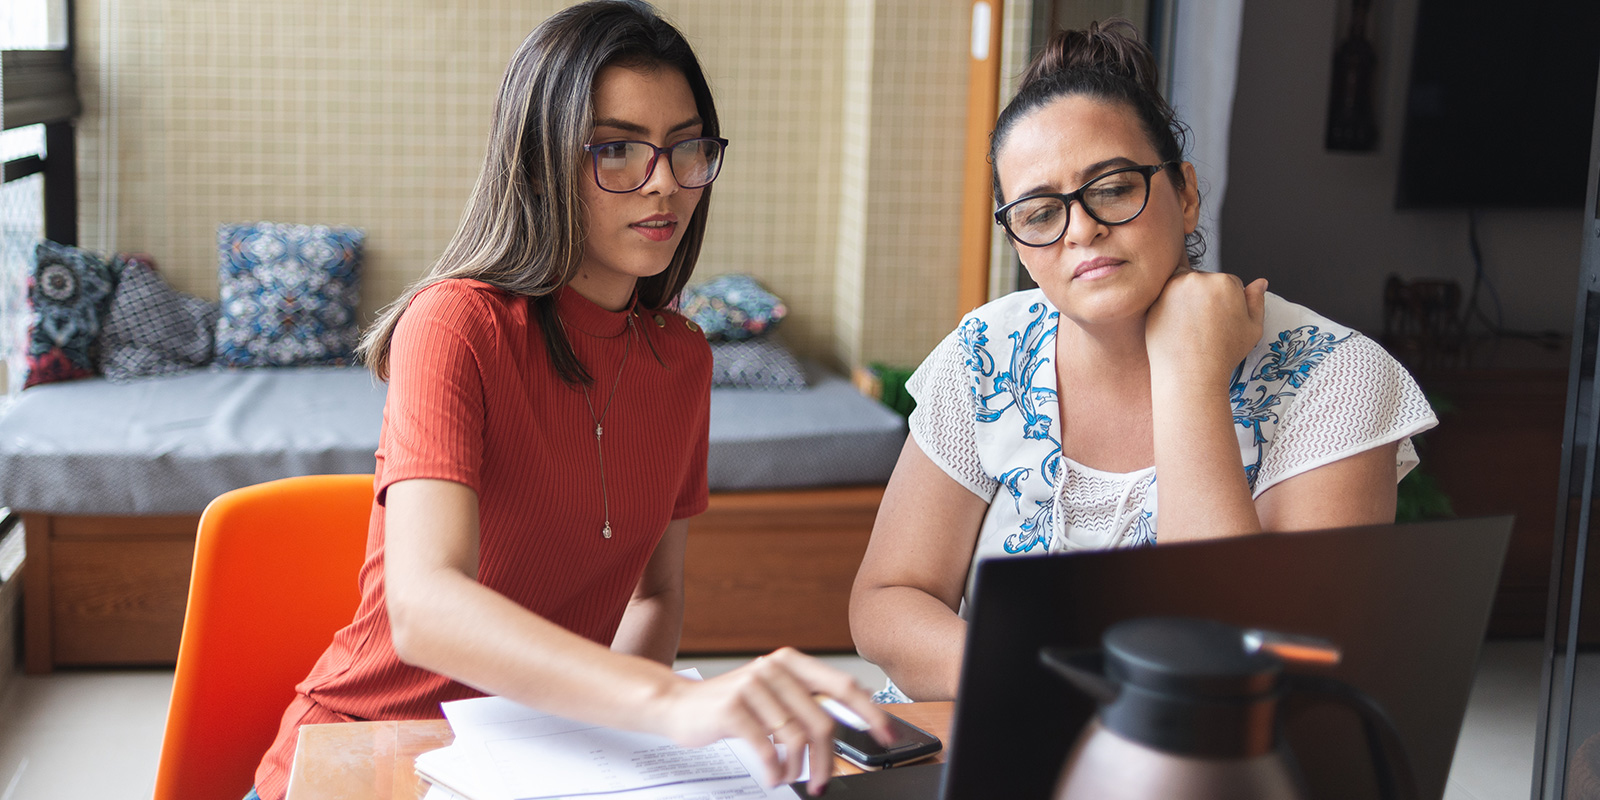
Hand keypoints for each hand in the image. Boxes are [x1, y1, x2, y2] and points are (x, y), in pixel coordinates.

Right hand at [648, 647, 893, 795]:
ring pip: (796, 738)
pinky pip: (767, 748)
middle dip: (828, 760)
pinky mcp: (732, 708)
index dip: (869, 713)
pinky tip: (772, 775)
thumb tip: (858, 707)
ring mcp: (752, 686)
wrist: (678, 705)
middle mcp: (774, 668)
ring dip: (798, 768)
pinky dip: (774, 769)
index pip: (842, 686)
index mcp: (790, 662)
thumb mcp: (773, 692)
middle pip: (822, 722)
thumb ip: (808, 697)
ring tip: (791, 777)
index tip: (886, 737)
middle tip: (823, 782)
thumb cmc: (731, 704)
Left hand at [1145, 266, 1266, 385]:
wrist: (1190, 374)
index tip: (1222, 322)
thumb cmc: (1223, 355)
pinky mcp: (1155, 300)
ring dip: (1188, 299)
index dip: (1227, 304)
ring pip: (1185, 287)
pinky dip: (1171, 308)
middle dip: (1208, 299)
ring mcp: (1173, 288)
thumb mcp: (1253, 329)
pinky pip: (1166, 298)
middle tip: (1206, 327)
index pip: (1228, 283)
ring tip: (1192, 327)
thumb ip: (1256, 301)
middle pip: (1206, 281)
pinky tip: (1178, 327)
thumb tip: (1260, 282)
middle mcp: (1198, 279)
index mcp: (1224, 282)